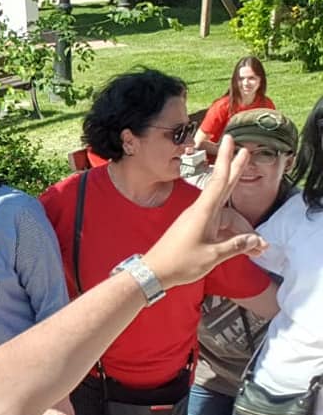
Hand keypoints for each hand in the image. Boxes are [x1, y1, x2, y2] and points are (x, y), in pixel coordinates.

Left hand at [143, 136, 266, 289]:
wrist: (154, 272)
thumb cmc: (179, 263)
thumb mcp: (212, 255)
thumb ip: (236, 246)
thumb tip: (256, 240)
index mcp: (204, 212)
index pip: (221, 180)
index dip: (228, 160)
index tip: (231, 141)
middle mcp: (201, 211)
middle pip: (224, 186)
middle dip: (236, 168)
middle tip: (246, 150)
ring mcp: (198, 220)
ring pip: (227, 216)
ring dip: (244, 230)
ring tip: (261, 247)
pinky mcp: (195, 229)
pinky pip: (220, 226)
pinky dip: (234, 235)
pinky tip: (246, 248)